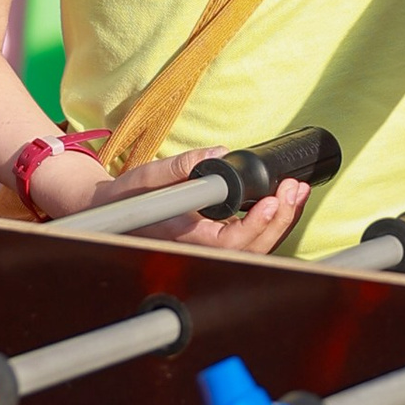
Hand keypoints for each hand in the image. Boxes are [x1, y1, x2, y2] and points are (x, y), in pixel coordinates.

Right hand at [29, 147, 310, 254]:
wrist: (108, 213)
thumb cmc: (126, 197)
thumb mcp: (147, 175)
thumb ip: (182, 165)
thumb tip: (220, 153)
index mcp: (182, 238)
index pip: (227, 242)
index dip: (254, 226)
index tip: (269, 200)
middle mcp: (200, 251)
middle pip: (251, 249)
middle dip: (279, 220)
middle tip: (295, 190)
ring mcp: (209, 250)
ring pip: (255, 248)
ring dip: (280, 222)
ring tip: (296, 192)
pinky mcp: (216, 243)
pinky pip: (249, 241)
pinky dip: (269, 223)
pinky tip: (282, 202)